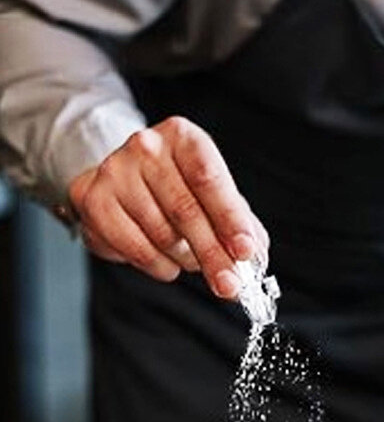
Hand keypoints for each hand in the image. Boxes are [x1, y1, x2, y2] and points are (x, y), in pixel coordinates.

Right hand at [68, 116, 268, 298]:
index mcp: (183, 137)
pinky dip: (159, 265)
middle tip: (230, 283)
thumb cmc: (179, 187)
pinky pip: (135, 248)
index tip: (245, 250)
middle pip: (186, 210)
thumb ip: (240, 224)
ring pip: (161, 234)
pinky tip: (167, 262)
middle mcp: (146, 146)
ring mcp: (114, 171)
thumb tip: (254, 256)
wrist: (126, 179)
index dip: (231, 218)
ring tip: (191, 258)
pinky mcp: (92, 199)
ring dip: (185, 259)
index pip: (210, 179)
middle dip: (214, 255)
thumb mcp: (216, 196)